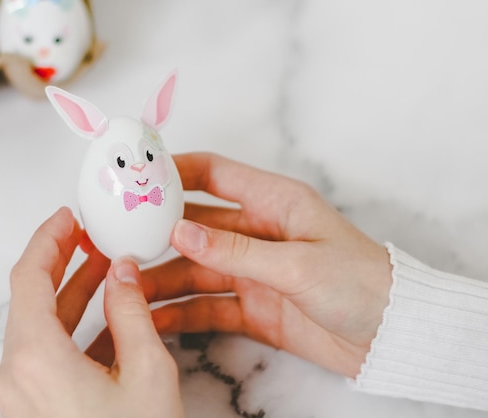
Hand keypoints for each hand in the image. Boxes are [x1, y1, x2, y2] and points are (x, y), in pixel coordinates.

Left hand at [0, 207, 182, 417]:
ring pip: (40, 325)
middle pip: (30, 298)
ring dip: (71, 293)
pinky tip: (108, 312)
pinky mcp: (34, 407)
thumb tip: (123, 270)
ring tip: (103, 265)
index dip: (48, 239)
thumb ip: (132, 311)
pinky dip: (74, 328)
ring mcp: (21, 394)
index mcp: (36, 359)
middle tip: (82, 233)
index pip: (28, 278)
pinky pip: (48, 353)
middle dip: (59, 260)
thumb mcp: (148, 371)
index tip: (67, 217)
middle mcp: (16, 375)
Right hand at [142, 153, 391, 377]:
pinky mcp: (252, 307)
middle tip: (116, 240)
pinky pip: (208, 306)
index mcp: (274, 202)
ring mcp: (252, 271)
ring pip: (196, 269)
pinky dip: (182, 313)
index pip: (214, 174)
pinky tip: (154, 318)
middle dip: (156, 233)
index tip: (136, 176)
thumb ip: (236, 250)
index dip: (176, 171)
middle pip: (195, 225)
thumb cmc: (360, 282)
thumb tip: (179, 232)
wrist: (392, 338)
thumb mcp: (298, 262)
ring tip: (126, 287)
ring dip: (162, 279)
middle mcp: (257, 232)